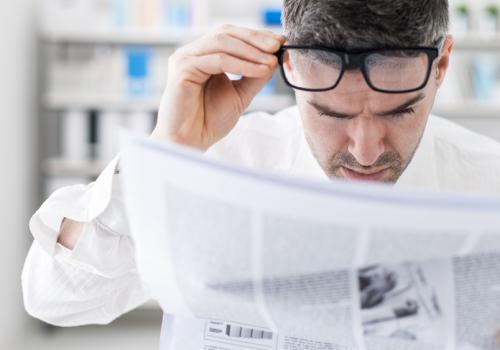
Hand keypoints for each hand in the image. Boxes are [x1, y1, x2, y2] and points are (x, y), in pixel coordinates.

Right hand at [151, 24, 285, 149]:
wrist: (190, 142)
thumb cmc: (209, 121)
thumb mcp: (240, 95)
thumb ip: (255, 76)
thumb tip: (275, 58)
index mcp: (204, 55)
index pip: (231, 35)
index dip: (256, 36)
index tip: (280, 42)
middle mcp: (192, 53)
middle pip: (226, 33)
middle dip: (255, 38)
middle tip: (278, 45)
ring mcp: (186, 59)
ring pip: (222, 42)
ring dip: (251, 50)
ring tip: (271, 61)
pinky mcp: (183, 69)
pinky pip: (218, 60)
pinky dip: (241, 64)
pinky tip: (259, 70)